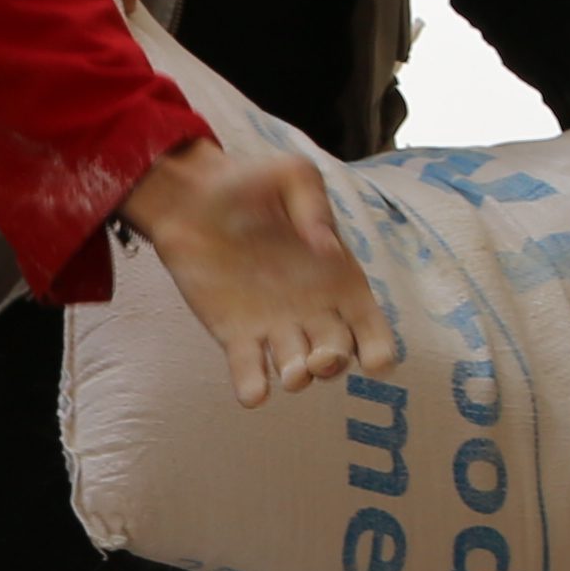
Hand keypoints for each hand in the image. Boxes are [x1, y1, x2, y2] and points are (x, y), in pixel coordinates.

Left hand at [117, 139, 378, 406]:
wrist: (191, 196)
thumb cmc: (251, 182)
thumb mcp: (293, 175)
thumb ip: (313, 207)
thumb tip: (329, 250)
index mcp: (339, 278)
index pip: (369, 325)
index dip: (378, 346)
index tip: (377, 361)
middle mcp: (313, 311)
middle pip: (336, 353)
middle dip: (334, 362)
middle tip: (321, 360)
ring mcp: (275, 328)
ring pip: (297, 369)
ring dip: (298, 377)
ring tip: (292, 375)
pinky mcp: (236, 336)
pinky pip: (249, 371)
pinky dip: (253, 387)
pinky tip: (253, 395)